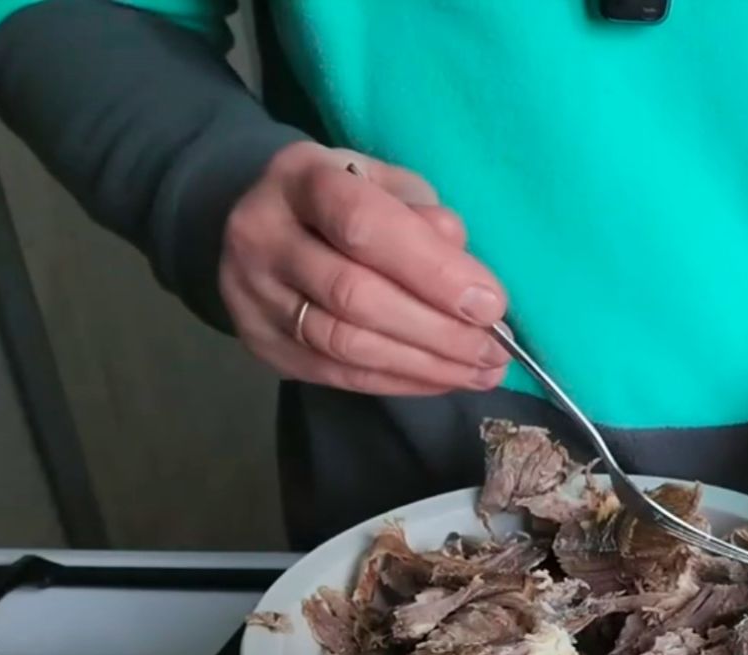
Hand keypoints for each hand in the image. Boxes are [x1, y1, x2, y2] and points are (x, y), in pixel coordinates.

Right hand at [219, 142, 509, 395]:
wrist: (263, 223)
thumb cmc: (344, 199)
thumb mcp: (386, 184)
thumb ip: (425, 218)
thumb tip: (467, 280)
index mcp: (301, 179)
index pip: (365, 226)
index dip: (432, 271)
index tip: (490, 304)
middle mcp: (263, 236)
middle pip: (354, 295)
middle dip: (436, 330)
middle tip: (494, 350)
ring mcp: (252, 295)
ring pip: (345, 344)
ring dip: (424, 365)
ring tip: (480, 373)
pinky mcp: (261, 344)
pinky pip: (337, 374)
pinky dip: (398, 381)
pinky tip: (443, 379)